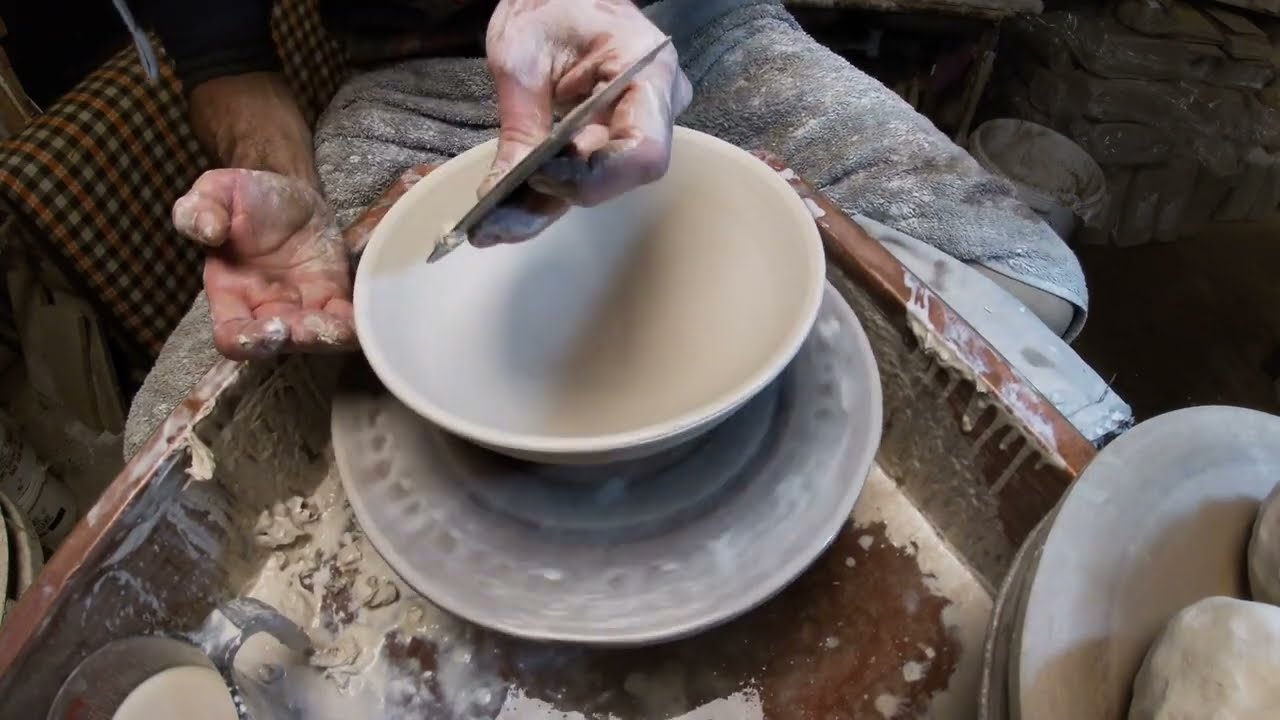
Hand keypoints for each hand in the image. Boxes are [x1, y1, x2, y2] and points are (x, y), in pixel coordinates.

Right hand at [171, 169, 355, 359]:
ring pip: (315, 340)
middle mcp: (265, 309)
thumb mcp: (214, 193)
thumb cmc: (244, 197)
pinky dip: (353, 326)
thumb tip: (206, 230)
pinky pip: (344, 322)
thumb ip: (198, 210)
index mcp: (230, 294)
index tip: (269, 328)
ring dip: (326, 338)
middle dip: (296, 340)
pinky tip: (361, 317)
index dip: (248, 342)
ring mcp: (302, 307)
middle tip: (308, 327)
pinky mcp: (332, 296)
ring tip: (336, 326)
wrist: (288, 191)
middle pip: (279, 346)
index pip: (232, 337)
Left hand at [477, 0, 691, 246]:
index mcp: (648, 70)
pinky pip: (582, 175)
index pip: (643, 150)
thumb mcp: (523, 55)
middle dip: (560, 198)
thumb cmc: (550, 3)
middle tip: (499, 220)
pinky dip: (543, 194)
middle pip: (621, 176)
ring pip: (598, 185)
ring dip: (544, 206)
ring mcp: (635, 124)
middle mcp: (655, 105)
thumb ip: (520, 121)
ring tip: (490, 226)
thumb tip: (503, 188)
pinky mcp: (608, 138)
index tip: (538, 174)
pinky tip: (504, 212)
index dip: (594, 176)